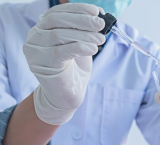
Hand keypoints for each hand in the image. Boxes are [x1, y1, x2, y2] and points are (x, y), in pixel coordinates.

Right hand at [23, 3, 105, 124]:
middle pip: (57, 21)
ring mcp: (36, 51)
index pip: (57, 12)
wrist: (66, 95)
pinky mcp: (42, 64)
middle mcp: (35, 37)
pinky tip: (93, 49)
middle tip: (100, 24)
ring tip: (100, 39)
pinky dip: (80, 47)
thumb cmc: (73, 69)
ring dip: (85, 35)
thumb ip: (82, 31)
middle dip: (82, 20)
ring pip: (60, 35)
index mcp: (42, 29)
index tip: (96, 11)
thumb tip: (97, 16)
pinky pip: (62, 51)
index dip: (77, 10)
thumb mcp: (79, 45)